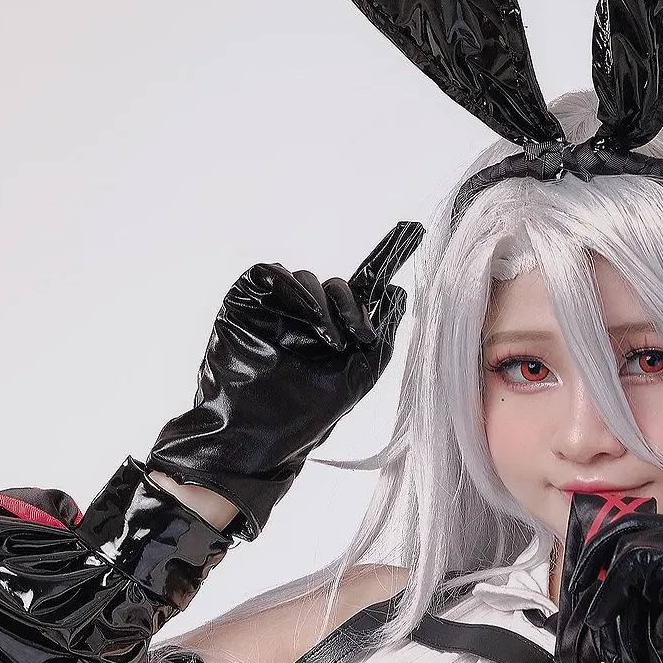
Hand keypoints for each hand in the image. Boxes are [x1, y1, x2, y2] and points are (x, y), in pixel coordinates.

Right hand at [147, 220, 422, 537]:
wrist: (255, 433)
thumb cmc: (306, 415)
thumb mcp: (358, 377)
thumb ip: (381, 336)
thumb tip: (399, 291)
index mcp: (334, 331)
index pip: (362, 288)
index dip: (387, 256)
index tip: (416, 229)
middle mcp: (306, 315)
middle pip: (337, 285)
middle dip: (353, 305)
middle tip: (358, 335)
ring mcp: (276, 306)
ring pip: (309, 279)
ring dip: (326, 304)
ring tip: (332, 341)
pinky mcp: (247, 299)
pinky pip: (274, 274)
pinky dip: (297, 290)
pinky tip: (311, 318)